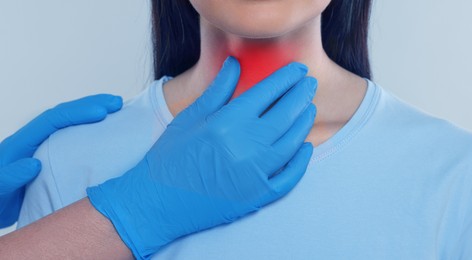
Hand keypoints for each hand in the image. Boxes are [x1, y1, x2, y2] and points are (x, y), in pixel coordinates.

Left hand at [0, 94, 122, 226]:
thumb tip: (32, 164)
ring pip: (71, 124)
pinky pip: (74, 139)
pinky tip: (107, 132)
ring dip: (93, 113)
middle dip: (91, 105)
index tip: (101, 113)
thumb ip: (9, 177)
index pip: (52, 120)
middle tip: (116, 103)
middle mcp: (34, 140)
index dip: (77, 113)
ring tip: (117, 111)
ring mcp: (45, 147)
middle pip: (65, 114)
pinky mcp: (53, 158)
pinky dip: (92, 132)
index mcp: (22, 144)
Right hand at [87, 56, 316, 258]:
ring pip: (292, 143)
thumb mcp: (190, 117)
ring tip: (308, 109)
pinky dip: (300, 162)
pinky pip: (289, 178)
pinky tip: (305, 148)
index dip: (286, 78)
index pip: (266, 92)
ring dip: (304, 123)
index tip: (298, 69)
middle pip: (285, 114)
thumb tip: (234, 63)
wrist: (156, 202)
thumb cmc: (169, 157)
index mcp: (226, 123)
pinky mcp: (257, 197)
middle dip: (301, 95)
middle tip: (310, 83)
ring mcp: (254, 175)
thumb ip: (218, 89)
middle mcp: (245, 147)